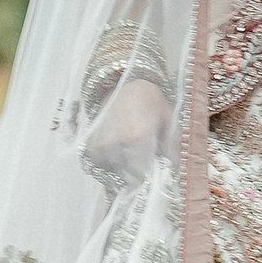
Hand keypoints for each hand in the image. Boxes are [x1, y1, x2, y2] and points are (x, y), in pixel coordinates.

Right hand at [82, 74, 170, 188]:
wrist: (123, 84)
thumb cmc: (150, 102)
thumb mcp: (169, 122)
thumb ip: (172, 151)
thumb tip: (171, 175)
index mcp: (137, 138)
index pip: (143, 176)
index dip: (151, 177)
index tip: (155, 173)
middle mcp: (115, 145)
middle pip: (129, 178)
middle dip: (140, 174)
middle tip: (146, 159)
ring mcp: (100, 147)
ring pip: (116, 174)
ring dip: (126, 169)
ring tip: (133, 150)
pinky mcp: (90, 148)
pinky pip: (103, 167)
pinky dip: (113, 163)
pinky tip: (120, 148)